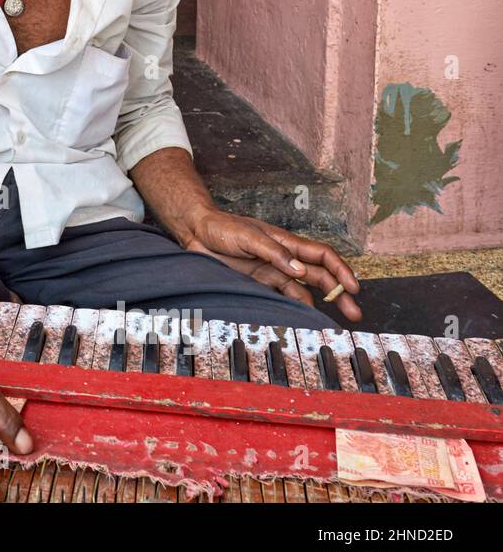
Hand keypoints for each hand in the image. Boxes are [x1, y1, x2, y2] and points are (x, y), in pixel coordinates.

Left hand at [178, 208, 361, 321]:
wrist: (195, 232)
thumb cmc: (222, 227)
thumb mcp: (248, 236)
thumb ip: (274, 252)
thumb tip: (300, 271)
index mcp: (286, 243)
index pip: (323, 256)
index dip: (341, 271)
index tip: (354, 288)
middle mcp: (283, 259)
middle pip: (319, 277)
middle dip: (339, 294)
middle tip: (354, 313)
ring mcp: (271, 273)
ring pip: (302, 291)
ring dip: (317, 305)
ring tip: (329, 324)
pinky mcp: (257, 284)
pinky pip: (279, 299)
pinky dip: (291, 309)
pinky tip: (300, 320)